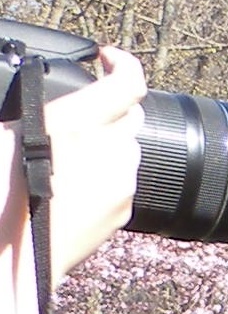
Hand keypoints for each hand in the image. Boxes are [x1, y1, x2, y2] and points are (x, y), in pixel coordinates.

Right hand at [0, 45, 148, 313]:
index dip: (123, 63)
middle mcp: (108, 151)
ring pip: (128, 148)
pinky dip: (105, 173)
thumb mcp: (4, 139)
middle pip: (129, 116)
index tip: (106, 58)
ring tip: (67, 155)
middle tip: (77, 113)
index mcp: (74, 124)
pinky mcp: (125, 210)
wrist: (9, 256)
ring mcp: (122, 183)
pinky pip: (124, 180)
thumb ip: (39, 114)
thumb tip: (51, 111)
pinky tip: (71, 183)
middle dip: (109, 109)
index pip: (128, 83)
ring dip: (106, 144)